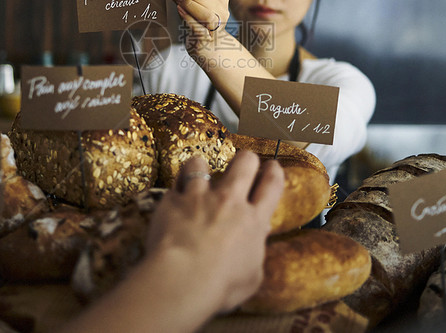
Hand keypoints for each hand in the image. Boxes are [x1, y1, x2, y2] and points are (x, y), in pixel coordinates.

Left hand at [144, 151, 284, 313]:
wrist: (183, 279)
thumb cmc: (220, 285)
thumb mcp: (251, 277)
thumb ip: (254, 255)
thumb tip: (256, 245)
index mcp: (253, 221)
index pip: (271, 186)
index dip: (274, 172)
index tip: (272, 166)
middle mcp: (229, 202)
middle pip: (244, 164)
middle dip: (246, 159)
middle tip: (244, 162)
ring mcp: (199, 198)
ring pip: (201, 165)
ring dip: (200, 167)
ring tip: (198, 172)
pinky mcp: (173, 201)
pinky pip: (173, 184)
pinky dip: (174, 189)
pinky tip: (172, 197)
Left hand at [154, 0, 228, 33]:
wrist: (208, 47)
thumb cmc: (198, 22)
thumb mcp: (191, 3)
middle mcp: (222, 8)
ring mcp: (218, 24)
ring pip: (204, 7)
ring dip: (186, 0)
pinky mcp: (208, 37)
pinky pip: (198, 25)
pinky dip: (188, 15)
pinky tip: (178, 9)